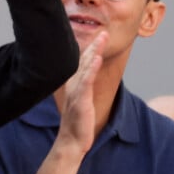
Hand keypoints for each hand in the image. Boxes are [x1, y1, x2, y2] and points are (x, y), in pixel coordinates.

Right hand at [58, 31, 107, 154]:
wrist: (71, 142)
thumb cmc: (77, 125)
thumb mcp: (80, 103)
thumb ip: (82, 90)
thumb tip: (87, 83)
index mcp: (73, 85)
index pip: (81, 64)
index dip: (89, 49)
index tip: (97, 36)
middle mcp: (73, 85)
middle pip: (83, 61)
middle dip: (94, 45)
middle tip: (103, 31)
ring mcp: (76, 92)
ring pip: (85, 67)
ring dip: (94, 51)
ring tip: (102, 38)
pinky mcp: (80, 100)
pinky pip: (86, 82)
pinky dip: (91, 69)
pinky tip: (97, 58)